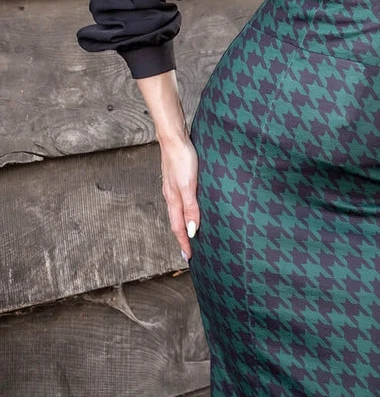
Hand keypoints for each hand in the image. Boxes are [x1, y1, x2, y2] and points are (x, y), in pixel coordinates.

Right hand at [159, 136, 199, 260]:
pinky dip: (185, 211)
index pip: (179, 228)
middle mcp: (171, 196)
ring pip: (178, 212)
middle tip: (188, 252)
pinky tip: (189, 208)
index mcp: (173, 200)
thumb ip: (191, 208)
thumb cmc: (182, 159)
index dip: (184, 243)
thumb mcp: (189, 186)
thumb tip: (191, 231)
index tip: (189, 258)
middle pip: (176, 222)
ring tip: (189, 235)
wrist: (174, 138)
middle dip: (182, 238)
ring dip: (183, 225)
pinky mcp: (178, 179)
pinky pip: (181, 201)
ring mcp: (173, 188)